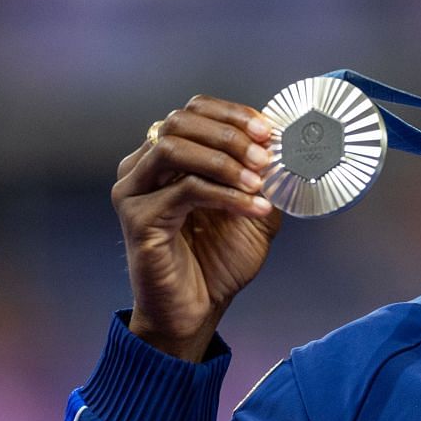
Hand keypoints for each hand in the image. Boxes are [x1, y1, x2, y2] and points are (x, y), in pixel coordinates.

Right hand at [113, 96, 282, 361]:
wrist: (198, 309)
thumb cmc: (219, 258)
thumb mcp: (253, 205)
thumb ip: (263, 173)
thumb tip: (287, 143)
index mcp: (165, 157)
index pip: (193, 110)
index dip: (233, 113)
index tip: (270, 130)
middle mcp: (141, 167)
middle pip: (179, 121)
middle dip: (230, 133)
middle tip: (267, 154)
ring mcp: (133, 191)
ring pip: (173, 148)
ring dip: (224, 159)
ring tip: (259, 180)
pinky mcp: (137, 219)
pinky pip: (183, 190)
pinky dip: (226, 193)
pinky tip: (255, 207)